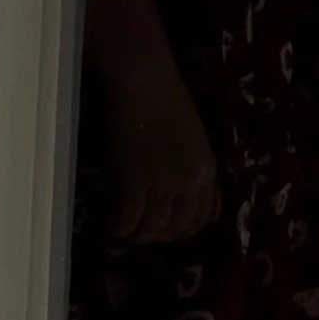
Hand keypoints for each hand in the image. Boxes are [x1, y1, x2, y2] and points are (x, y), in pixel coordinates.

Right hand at [99, 53, 219, 246]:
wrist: (146, 81)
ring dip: (138, 237)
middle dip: (159, 238)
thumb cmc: (165, 99)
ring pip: (155, 227)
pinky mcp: (137, 180)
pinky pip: (131, 217)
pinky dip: (121, 228)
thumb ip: (190, 164)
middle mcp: (190, 182)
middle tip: (140, 238)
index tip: (166, 232)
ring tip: (122, 237)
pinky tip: (112, 229)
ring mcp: (164, 183)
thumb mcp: (191, 138)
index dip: (183, 231)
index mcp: (206, 171)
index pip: (203, 217)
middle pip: (178, 227)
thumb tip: (175, 188)